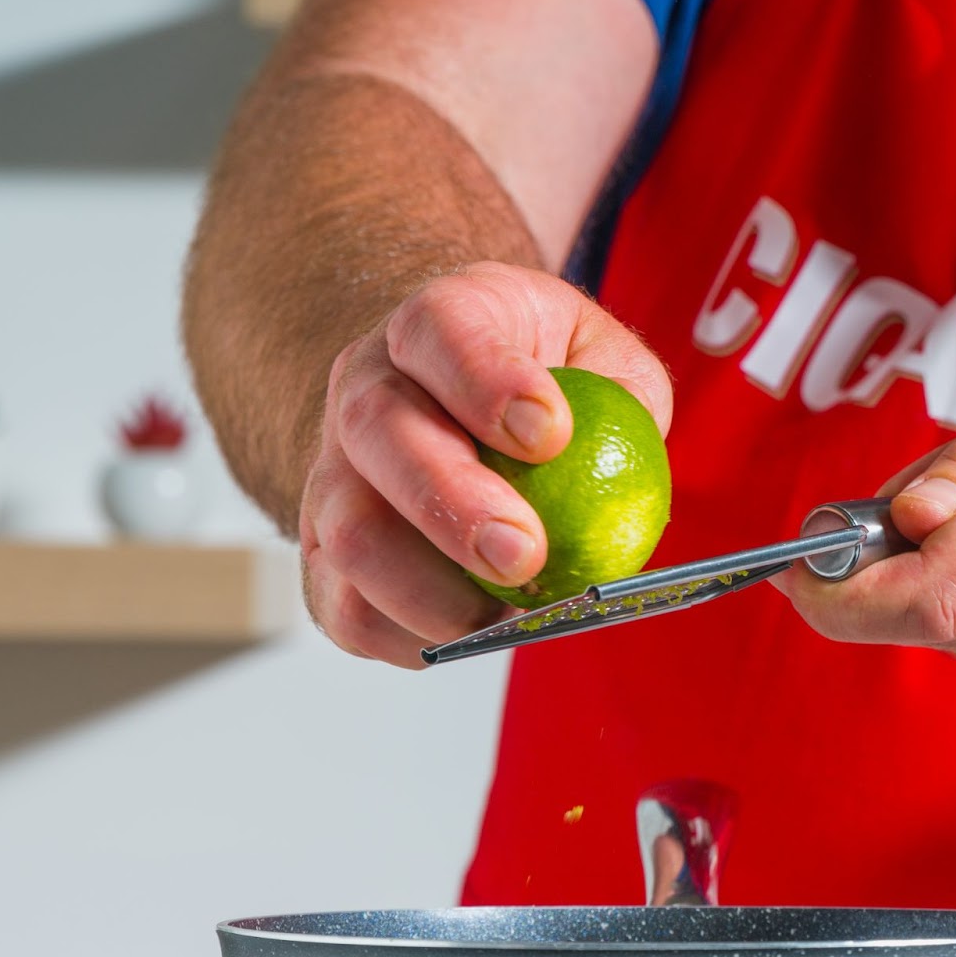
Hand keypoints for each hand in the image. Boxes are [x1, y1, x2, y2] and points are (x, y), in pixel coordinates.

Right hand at [300, 261, 671, 667]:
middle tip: (525, 555)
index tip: (550, 434)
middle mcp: (367, 385)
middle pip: (378, 433)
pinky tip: (469, 632)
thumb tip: (630, 463)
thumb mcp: (600, 356)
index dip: (488, 382)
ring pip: (347, 533)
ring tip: (506, 613)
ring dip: (428, 589)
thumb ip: (624, 396)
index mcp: (437, 320)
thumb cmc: (540, 380)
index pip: (441, 331)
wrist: (451, 400)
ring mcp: (335, 470)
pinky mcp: (325, 552)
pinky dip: (405, 636)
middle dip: (451, 502)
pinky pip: (344, 607)